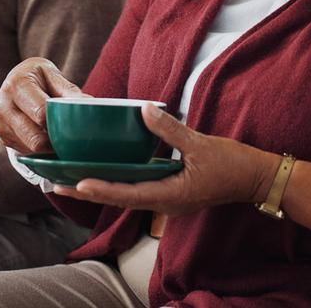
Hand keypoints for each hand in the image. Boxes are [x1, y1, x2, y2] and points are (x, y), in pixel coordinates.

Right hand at [0, 57, 87, 153]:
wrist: (14, 80)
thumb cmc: (37, 77)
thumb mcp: (52, 75)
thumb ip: (68, 90)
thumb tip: (89, 105)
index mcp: (16, 85)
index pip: (41, 113)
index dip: (60, 122)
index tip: (75, 126)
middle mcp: (3, 106)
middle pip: (36, 139)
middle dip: (56, 140)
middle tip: (71, 138)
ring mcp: (0, 124)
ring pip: (32, 149)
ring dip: (49, 147)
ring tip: (60, 136)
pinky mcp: (2, 137)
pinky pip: (26, 151)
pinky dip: (39, 148)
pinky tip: (46, 136)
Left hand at [52, 104, 277, 215]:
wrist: (256, 178)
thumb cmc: (232, 164)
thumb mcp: (200, 144)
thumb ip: (169, 129)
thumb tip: (143, 110)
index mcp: (169, 194)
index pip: (128, 194)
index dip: (102, 189)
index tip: (78, 184)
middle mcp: (163, 202)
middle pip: (118, 198)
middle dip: (86, 193)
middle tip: (54, 186)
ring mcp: (166, 199)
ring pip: (124, 195)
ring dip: (97, 188)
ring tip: (67, 182)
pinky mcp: (169, 192)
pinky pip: (136, 189)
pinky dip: (116, 183)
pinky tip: (102, 174)